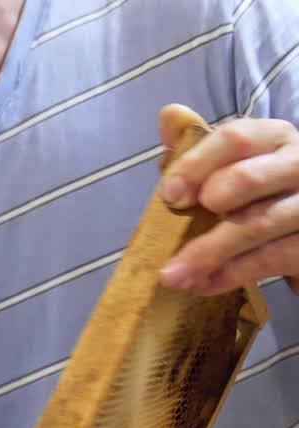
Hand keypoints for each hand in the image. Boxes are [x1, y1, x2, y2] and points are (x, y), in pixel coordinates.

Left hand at [157, 105, 298, 295]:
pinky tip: (202, 285)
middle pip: (248, 179)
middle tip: (172, 233)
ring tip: (173, 275)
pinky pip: (269, 259)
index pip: (235, 138)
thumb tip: (168, 117)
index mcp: (275, 139)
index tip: (169, 194)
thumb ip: (200, 146)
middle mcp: (298, 165)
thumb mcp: (236, 166)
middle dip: (205, 208)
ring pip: (256, 225)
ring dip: (208, 253)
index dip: (197, 164)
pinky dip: (231, 275)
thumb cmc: (263, 195)